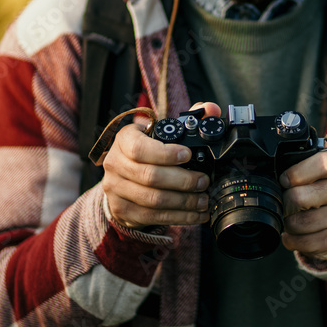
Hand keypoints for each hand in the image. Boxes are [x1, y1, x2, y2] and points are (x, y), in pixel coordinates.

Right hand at [101, 102, 219, 229]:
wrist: (124, 177)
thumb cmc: (149, 151)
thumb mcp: (162, 132)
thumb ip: (189, 118)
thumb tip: (212, 108)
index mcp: (124, 139)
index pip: (140, 148)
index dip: (165, 153)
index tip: (189, 155)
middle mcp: (115, 163)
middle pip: (150, 176)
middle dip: (183, 181)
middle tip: (204, 181)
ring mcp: (115, 188)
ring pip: (153, 199)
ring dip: (183, 202)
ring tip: (203, 200)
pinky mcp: (122, 209)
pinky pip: (153, 216)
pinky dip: (179, 217)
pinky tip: (196, 215)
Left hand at [279, 149, 326, 261]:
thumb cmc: (317, 184)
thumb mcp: (311, 165)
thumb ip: (295, 162)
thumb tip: (270, 174)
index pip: (319, 165)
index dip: (294, 174)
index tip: (285, 181)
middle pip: (298, 198)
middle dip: (285, 203)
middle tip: (286, 203)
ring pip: (298, 223)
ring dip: (288, 223)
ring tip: (293, 218)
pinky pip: (303, 243)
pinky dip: (292, 240)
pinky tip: (296, 234)